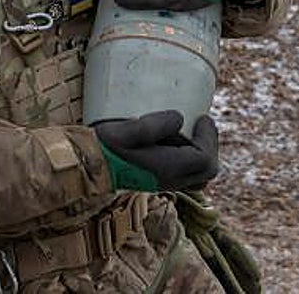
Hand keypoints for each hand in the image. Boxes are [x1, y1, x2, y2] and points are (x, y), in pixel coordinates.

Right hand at [94, 110, 218, 191]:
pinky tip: (174, 141)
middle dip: (210, 146)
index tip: (201, 117)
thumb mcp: (127, 131)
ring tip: (190, 132)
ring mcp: (164, 182)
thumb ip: (154, 125)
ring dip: (201, 154)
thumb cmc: (106, 146)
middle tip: (201, 125)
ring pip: (198, 176)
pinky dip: (189, 158)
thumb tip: (180, 117)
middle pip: (207, 171)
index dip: (209, 137)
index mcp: (167, 168)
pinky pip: (186, 174)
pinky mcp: (157, 179)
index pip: (204, 159)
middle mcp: (169, 180)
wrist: (89, 165)